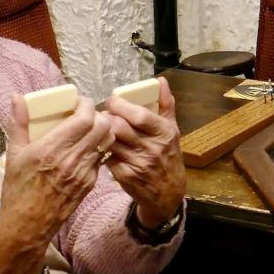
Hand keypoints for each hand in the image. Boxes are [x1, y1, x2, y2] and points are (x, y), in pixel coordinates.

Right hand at [0, 94, 114, 273]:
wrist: (27, 225)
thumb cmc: (17, 189)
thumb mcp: (14, 154)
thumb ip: (19, 123)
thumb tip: (18, 98)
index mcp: (51, 148)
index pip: (84, 117)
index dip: (87, 104)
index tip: (78, 102)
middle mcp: (71, 159)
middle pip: (102, 126)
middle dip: (98, 115)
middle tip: (87, 114)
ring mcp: (84, 172)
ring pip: (108, 141)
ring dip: (102, 131)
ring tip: (90, 129)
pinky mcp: (90, 184)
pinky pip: (102, 158)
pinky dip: (99, 148)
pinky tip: (87, 148)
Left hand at [103, 77, 186, 226]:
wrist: (168, 193)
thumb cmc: (168, 156)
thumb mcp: (172, 130)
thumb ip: (165, 104)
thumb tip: (160, 81)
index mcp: (164, 133)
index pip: (139, 115)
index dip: (121, 105)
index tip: (113, 100)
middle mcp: (152, 148)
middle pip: (120, 127)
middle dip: (108, 117)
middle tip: (103, 114)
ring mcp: (138, 163)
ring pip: (111, 141)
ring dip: (103, 133)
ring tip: (101, 128)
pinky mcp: (125, 176)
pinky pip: (107, 157)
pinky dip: (104, 151)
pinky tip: (105, 147)